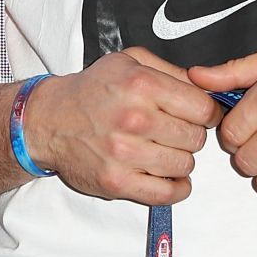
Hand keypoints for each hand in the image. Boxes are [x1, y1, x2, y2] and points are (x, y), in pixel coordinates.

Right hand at [25, 49, 219, 205]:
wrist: (48, 120)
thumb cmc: (90, 91)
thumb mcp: (129, 62)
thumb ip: (171, 71)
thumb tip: (208, 87)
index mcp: (141, 85)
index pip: (203, 108)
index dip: (205, 113)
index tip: (197, 116)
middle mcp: (134, 118)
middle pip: (196, 138)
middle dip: (189, 135)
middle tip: (172, 132)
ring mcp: (125, 153)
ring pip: (185, 165)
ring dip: (179, 160)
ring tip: (162, 150)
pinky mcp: (117, 182)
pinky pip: (167, 193)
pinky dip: (176, 187)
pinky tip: (167, 175)